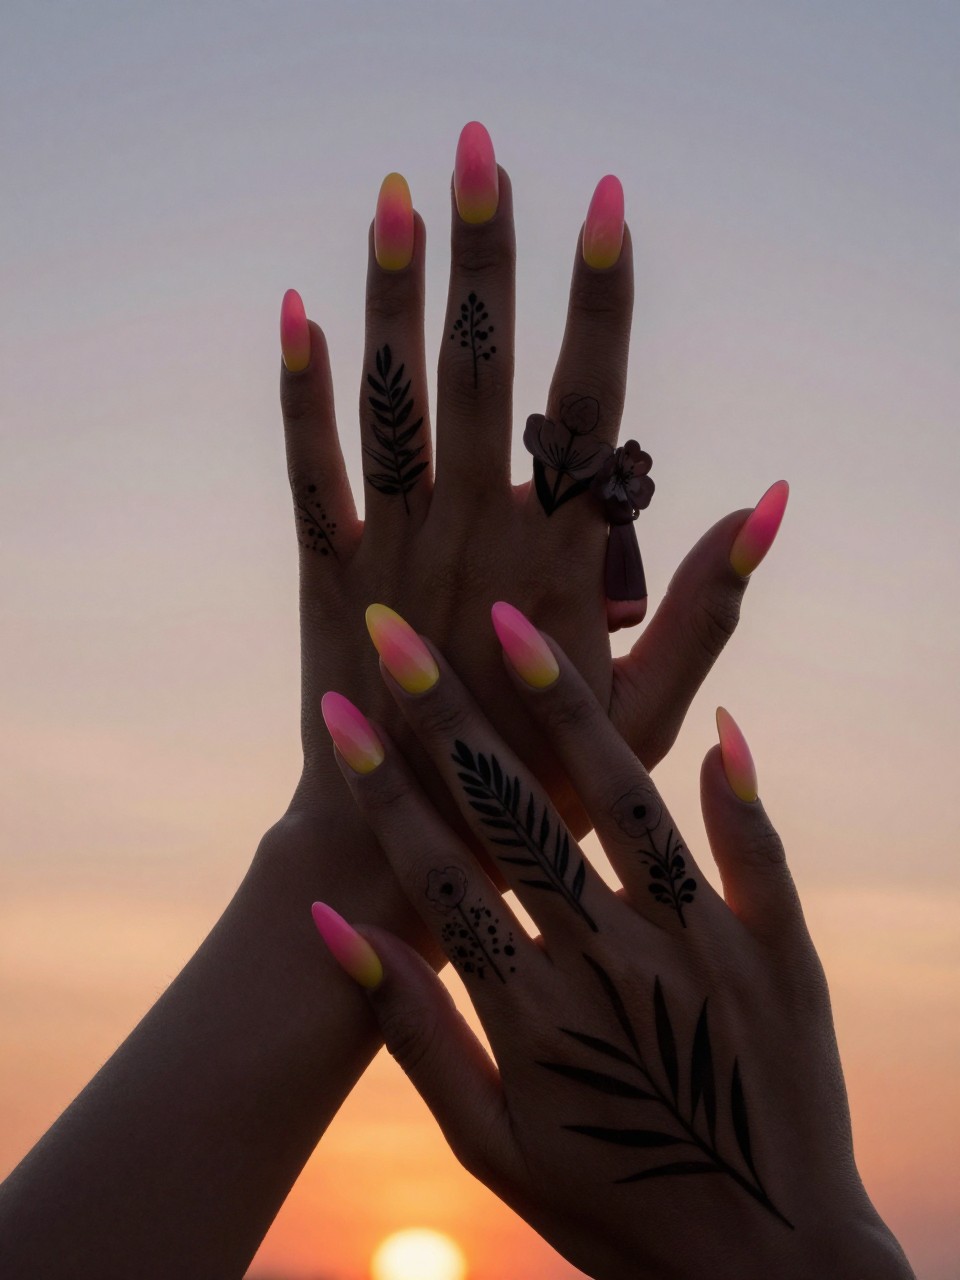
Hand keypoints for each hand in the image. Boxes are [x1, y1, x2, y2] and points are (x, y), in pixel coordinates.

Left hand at [273, 121, 785, 938]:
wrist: (408, 842)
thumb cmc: (542, 785)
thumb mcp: (650, 707)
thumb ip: (710, 602)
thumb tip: (768, 497)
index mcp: (559, 561)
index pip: (589, 405)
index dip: (598, 299)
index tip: (607, 204)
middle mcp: (473, 535)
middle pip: (484, 373)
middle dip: (486, 255)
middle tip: (480, 149)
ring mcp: (392, 550)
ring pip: (393, 402)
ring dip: (392, 294)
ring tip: (394, 196)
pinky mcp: (324, 575)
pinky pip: (309, 471)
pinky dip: (300, 393)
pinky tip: (295, 313)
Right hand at [313, 604, 914, 1279]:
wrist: (770, 1271)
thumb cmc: (614, 1209)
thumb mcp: (489, 1145)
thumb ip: (411, 1031)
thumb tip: (332, 926)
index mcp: (531, 1010)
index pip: (438, 871)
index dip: (383, 789)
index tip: (341, 713)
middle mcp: (612, 960)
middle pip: (514, 815)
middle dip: (448, 718)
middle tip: (400, 633)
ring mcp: (703, 947)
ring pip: (623, 803)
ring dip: (566, 712)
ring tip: (516, 627)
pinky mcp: (781, 951)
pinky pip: (757, 850)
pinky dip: (734, 784)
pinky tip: (713, 714)